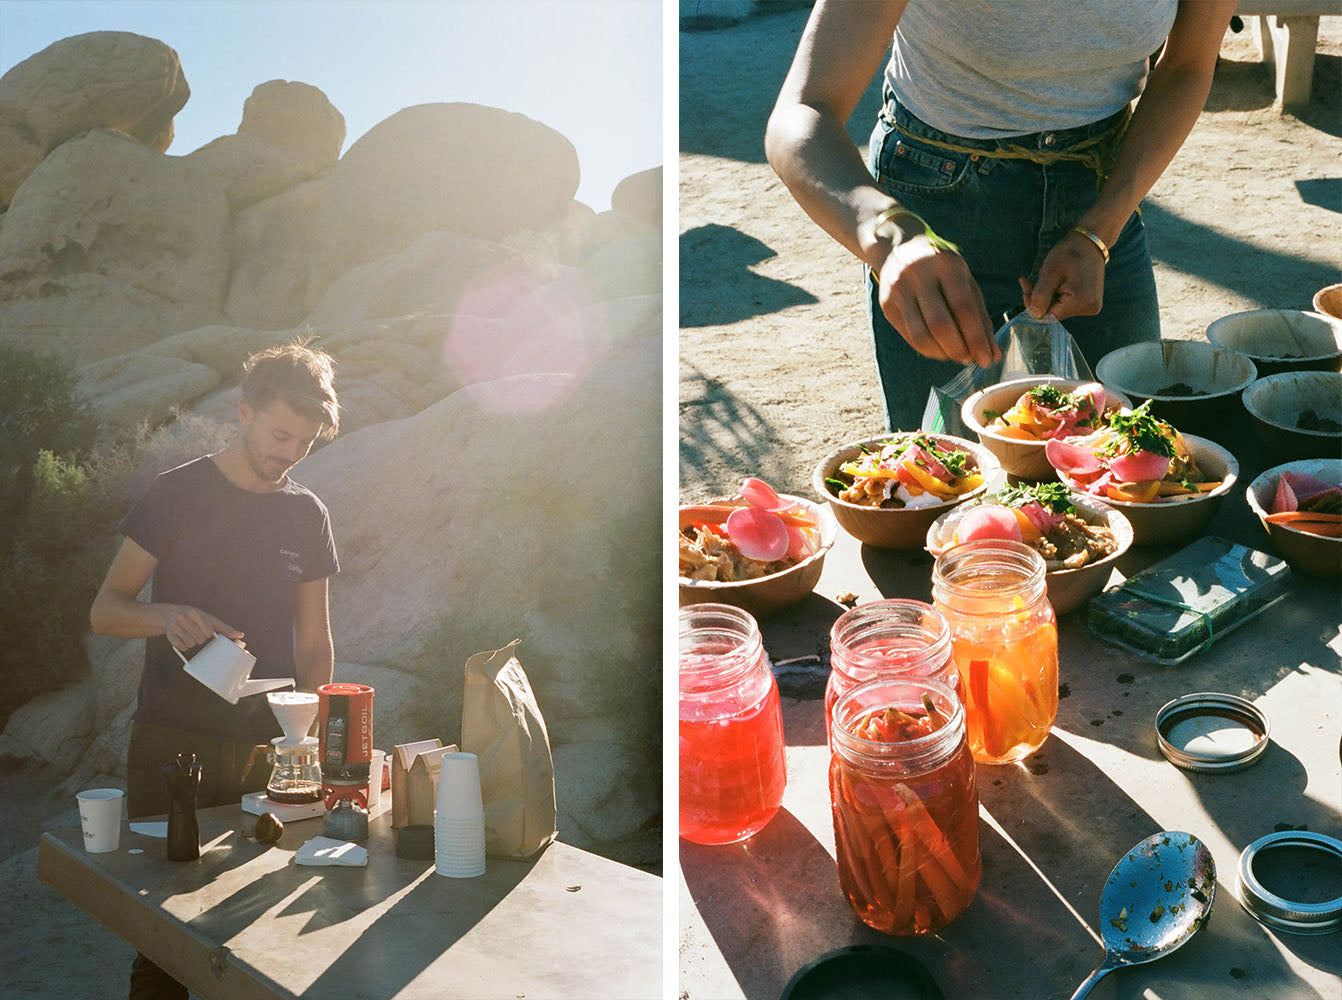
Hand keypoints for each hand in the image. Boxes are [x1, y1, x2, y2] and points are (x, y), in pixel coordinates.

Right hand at [162, 606, 243, 650]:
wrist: (172, 613)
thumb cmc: (197, 618)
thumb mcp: (210, 620)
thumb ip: (224, 628)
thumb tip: (240, 635)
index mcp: (196, 614)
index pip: (208, 631)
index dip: (208, 634)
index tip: (206, 632)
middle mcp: (184, 618)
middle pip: (200, 639)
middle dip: (200, 639)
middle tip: (197, 633)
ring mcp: (175, 626)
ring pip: (190, 644)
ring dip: (192, 643)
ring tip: (190, 635)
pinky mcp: (169, 635)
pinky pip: (180, 646)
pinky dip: (183, 646)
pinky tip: (182, 639)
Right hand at [876, 236, 996, 366]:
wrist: (899, 249)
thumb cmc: (941, 269)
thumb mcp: (965, 281)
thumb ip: (980, 317)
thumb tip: (992, 354)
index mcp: (946, 265)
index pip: (963, 308)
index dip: (976, 338)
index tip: (986, 359)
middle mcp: (918, 275)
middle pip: (940, 325)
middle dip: (958, 349)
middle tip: (969, 360)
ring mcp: (898, 290)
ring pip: (921, 336)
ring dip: (942, 354)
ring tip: (955, 356)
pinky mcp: (886, 305)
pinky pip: (909, 336)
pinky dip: (928, 350)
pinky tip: (939, 349)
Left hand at [1020, 230, 1105, 321]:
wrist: (1089, 242)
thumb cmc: (1070, 253)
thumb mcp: (1050, 272)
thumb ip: (1040, 295)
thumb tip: (1034, 314)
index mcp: (1081, 302)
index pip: (1048, 316)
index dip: (1032, 305)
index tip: (1025, 286)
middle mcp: (1089, 308)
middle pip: (1053, 313)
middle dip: (1038, 298)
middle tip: (1028, 280)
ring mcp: (1091, 306)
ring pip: (1058, 308)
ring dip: (1046, 295)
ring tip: (1045, 276)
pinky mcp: (1089, 302)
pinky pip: (1065, 304)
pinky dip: (1055, 294)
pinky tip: (1054, 281)